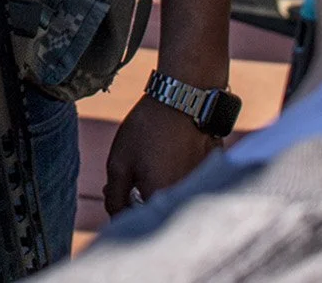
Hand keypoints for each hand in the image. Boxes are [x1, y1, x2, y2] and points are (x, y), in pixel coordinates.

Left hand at [104, 94, 219, 214]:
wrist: (182, 99)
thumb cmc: (148, 129)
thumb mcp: (118, 162)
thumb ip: (114, 196)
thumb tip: (114, 217)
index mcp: (160, 200)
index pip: (136, 221)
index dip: (120, 208)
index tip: (114, 190)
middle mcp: (184, 200)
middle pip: (155, 212)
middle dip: (136, 200)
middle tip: (125, 178)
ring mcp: (198, 188)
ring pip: (170, 200)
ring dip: (155, 190)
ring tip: (146, 163)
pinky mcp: (207, 177)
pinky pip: (185, 186)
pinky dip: (172, 179)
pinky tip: (165, 158)